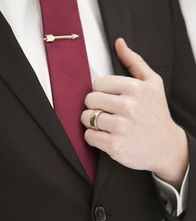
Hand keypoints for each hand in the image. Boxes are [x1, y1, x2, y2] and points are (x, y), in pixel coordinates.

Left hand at [81, 38, 188, 188]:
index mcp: (134, 88)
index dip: (100, 91)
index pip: (97, 83)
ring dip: (92, 121)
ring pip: (86, 117)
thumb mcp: (153, 83)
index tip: (107, 98)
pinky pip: (89, 136)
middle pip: (89, 100)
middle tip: (105, 111)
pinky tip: (104, 135)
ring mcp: (121, 127)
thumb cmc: (156, 113)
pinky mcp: (115, 146)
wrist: (165, 145)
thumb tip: (119, 43)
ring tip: (104, 123)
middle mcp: (128, 107)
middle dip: (94, 105)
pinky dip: (93, 136)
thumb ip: (135, 61)